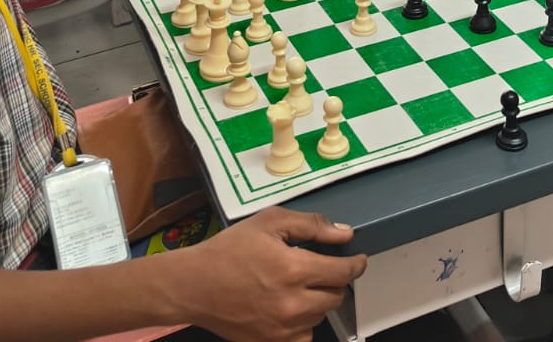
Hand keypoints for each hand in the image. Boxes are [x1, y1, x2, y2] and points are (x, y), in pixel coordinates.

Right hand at [173, 208, 365, 341]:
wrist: (193, 285)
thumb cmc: (229, 249)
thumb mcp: (269, 222)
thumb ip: (311, 225)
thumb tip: (344, 234)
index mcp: (294, 269)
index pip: (343, 272)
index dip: (356, 264)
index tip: (358, 259)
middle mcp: (292, 304)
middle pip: (336, 296)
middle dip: (334, 280)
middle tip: (320, 269)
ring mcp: (282, 328)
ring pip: (321, 317)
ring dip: (318, 301)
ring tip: (299, 286)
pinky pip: (304, 337)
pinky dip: (303, 324)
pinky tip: (290, 308)